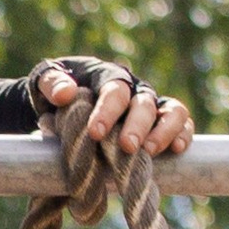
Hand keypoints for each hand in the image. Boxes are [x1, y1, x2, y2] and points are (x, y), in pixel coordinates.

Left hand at [34, 57, 193, 159]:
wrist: (64, 105)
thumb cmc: (56, 94)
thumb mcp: (45, 84)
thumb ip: (52, 84)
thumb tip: (65, 93)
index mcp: (108, 77)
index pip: (113, 90)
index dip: (107, 110)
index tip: (95, 133)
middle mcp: (135, 89)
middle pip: (143, 103)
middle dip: (136, 125)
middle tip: (126, 147)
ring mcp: (152, 105)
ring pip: (171, 110)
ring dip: (164, 131)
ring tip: (150, 151)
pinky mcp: (164, 122)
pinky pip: (182, 124)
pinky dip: (183, 134)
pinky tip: (178, 149)